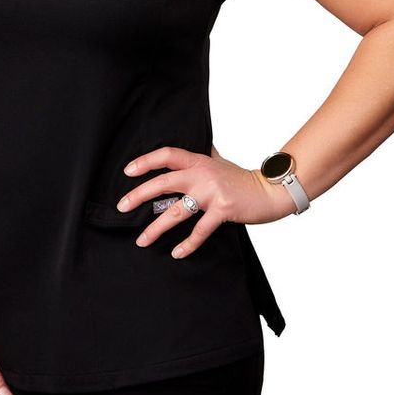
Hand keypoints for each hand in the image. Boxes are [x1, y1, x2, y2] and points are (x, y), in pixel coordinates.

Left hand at [119, 147, 292, 257]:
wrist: (271, 191)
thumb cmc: (242, 178)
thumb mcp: (220, 161)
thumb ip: (204, 155)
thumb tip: (197, 142)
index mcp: (199, 161)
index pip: (167, 155)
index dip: (146, 161)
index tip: (128, 171)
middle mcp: (202, 175)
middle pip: (163, 183)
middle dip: (139, 195)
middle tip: (122, 207)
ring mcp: (212, 193)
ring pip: (176, 211)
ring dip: (156, 228)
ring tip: (142, 240)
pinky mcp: (223, 210)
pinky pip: (200, 230)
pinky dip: (188, 244)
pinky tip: (176, 252)